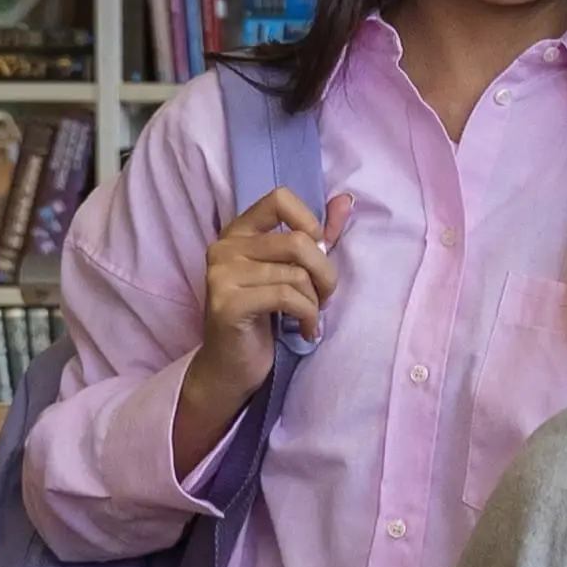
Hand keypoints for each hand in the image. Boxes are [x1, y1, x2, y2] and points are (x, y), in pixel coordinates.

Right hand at [175, 184, 353, 476]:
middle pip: (297, 241)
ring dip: (314, 301)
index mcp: (238, 232)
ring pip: (295, 272)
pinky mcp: (227, 303)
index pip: (280, 198)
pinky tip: (306, 332)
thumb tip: (346, 199)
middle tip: (324, 298)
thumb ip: (318, 236)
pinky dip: (307, 316)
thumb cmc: (266, 318)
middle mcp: (224, 247)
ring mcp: (220, 274)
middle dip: (324, 273)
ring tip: (310, 318)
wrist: (233, 368)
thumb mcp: (293, 272)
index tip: (317, 256)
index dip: (310, 224)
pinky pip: (287, 297)